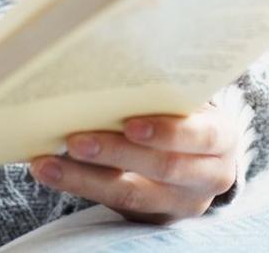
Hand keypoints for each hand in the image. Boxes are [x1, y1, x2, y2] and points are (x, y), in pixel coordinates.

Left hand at [29, 102, 242, 223]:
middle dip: (115, 154)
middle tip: (73, 140)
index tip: (129, 123)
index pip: (199, 136)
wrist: (201, 156)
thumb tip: (104, 49)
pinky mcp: (155, 219)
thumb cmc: (184, 112)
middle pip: (162, 168)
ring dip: (85, 179)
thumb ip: (162, 87)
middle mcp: (210, 176)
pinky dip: (82, 187)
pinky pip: (116, 206)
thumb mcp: (187, 100)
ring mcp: (183, 203)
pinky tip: (53, 172)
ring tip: (47, 164)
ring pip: (132, 194)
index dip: (165, 131)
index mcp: (221, 137)